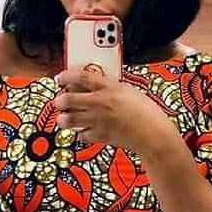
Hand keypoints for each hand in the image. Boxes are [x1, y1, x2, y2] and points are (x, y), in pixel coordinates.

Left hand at [53, 65, 168, 150]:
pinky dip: (80, 133)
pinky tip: (82, 130)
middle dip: (60, 100)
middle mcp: (100, 102)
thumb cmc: (146, 112)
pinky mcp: (99, 136)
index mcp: (109, 87)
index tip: (60, 77)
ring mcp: (98, 120)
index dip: (67, 75)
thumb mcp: (129, 91)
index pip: (82, 76)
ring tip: (63, 118)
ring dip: (64, 119)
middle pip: (69, 99)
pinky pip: (81, 135)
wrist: (152, 133)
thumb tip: (94, 84)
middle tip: (59, 101)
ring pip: (69, 119)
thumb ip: (110, 86)